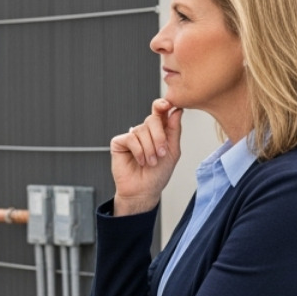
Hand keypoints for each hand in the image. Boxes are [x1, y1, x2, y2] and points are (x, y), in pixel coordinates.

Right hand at [110, 98, 182, 214]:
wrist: (144, 191)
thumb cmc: (158, 174)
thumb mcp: (172, 151)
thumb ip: (174, 130)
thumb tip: (177, 110)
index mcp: (158, 131)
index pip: (160, 112)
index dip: (162, 105)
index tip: (167, 104)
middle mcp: (144, 131)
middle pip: (152, 119)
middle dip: (159, 137)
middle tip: (161, 154)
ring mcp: (131, 136)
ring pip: (142, 130)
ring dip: (149, 149)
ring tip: (151, 162)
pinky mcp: (119, 142)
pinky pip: (131, 138)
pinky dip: (138, 151)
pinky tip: (140, 161)